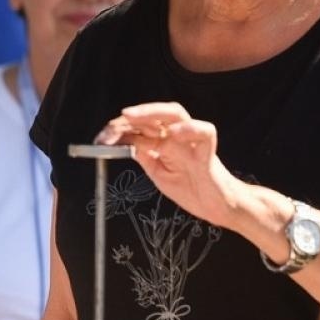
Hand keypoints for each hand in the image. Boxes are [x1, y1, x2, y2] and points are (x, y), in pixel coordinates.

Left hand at [96, 102, 243, 226]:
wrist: (218, 207)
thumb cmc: (192, 188)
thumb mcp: (158, 172)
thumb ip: (143, 155)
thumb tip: (121, 142)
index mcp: (165, 141)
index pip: (142, 125)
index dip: (120, 128)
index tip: (101, 138)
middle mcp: (178, 137)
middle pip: (157, 113)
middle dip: (132, 115)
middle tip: (112, 124)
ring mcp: (193, 143)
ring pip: (177, 114)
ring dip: (152, 112)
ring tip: (131, 116)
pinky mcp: (207, 155)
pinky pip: (205, 133)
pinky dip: (190, 129)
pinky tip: (173, 134)